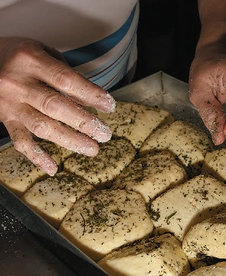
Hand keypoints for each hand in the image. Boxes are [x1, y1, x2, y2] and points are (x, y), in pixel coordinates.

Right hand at [0, 37, 115, 174]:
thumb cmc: (19, 55)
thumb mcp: (43, 52)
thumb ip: (65, 75)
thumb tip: (91, 101)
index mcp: (30, 60)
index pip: (66, 80)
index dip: (90, 94)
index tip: (109, 106)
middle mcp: (17, 82)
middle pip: (55, 106)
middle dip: (84, 122)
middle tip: (104, 134)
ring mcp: (9, 104)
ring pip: (41, 127)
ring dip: (69, 140)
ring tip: (92, 148)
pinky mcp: (5, 120)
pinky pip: (20, 141)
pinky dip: (37, 156)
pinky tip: (53, 168)